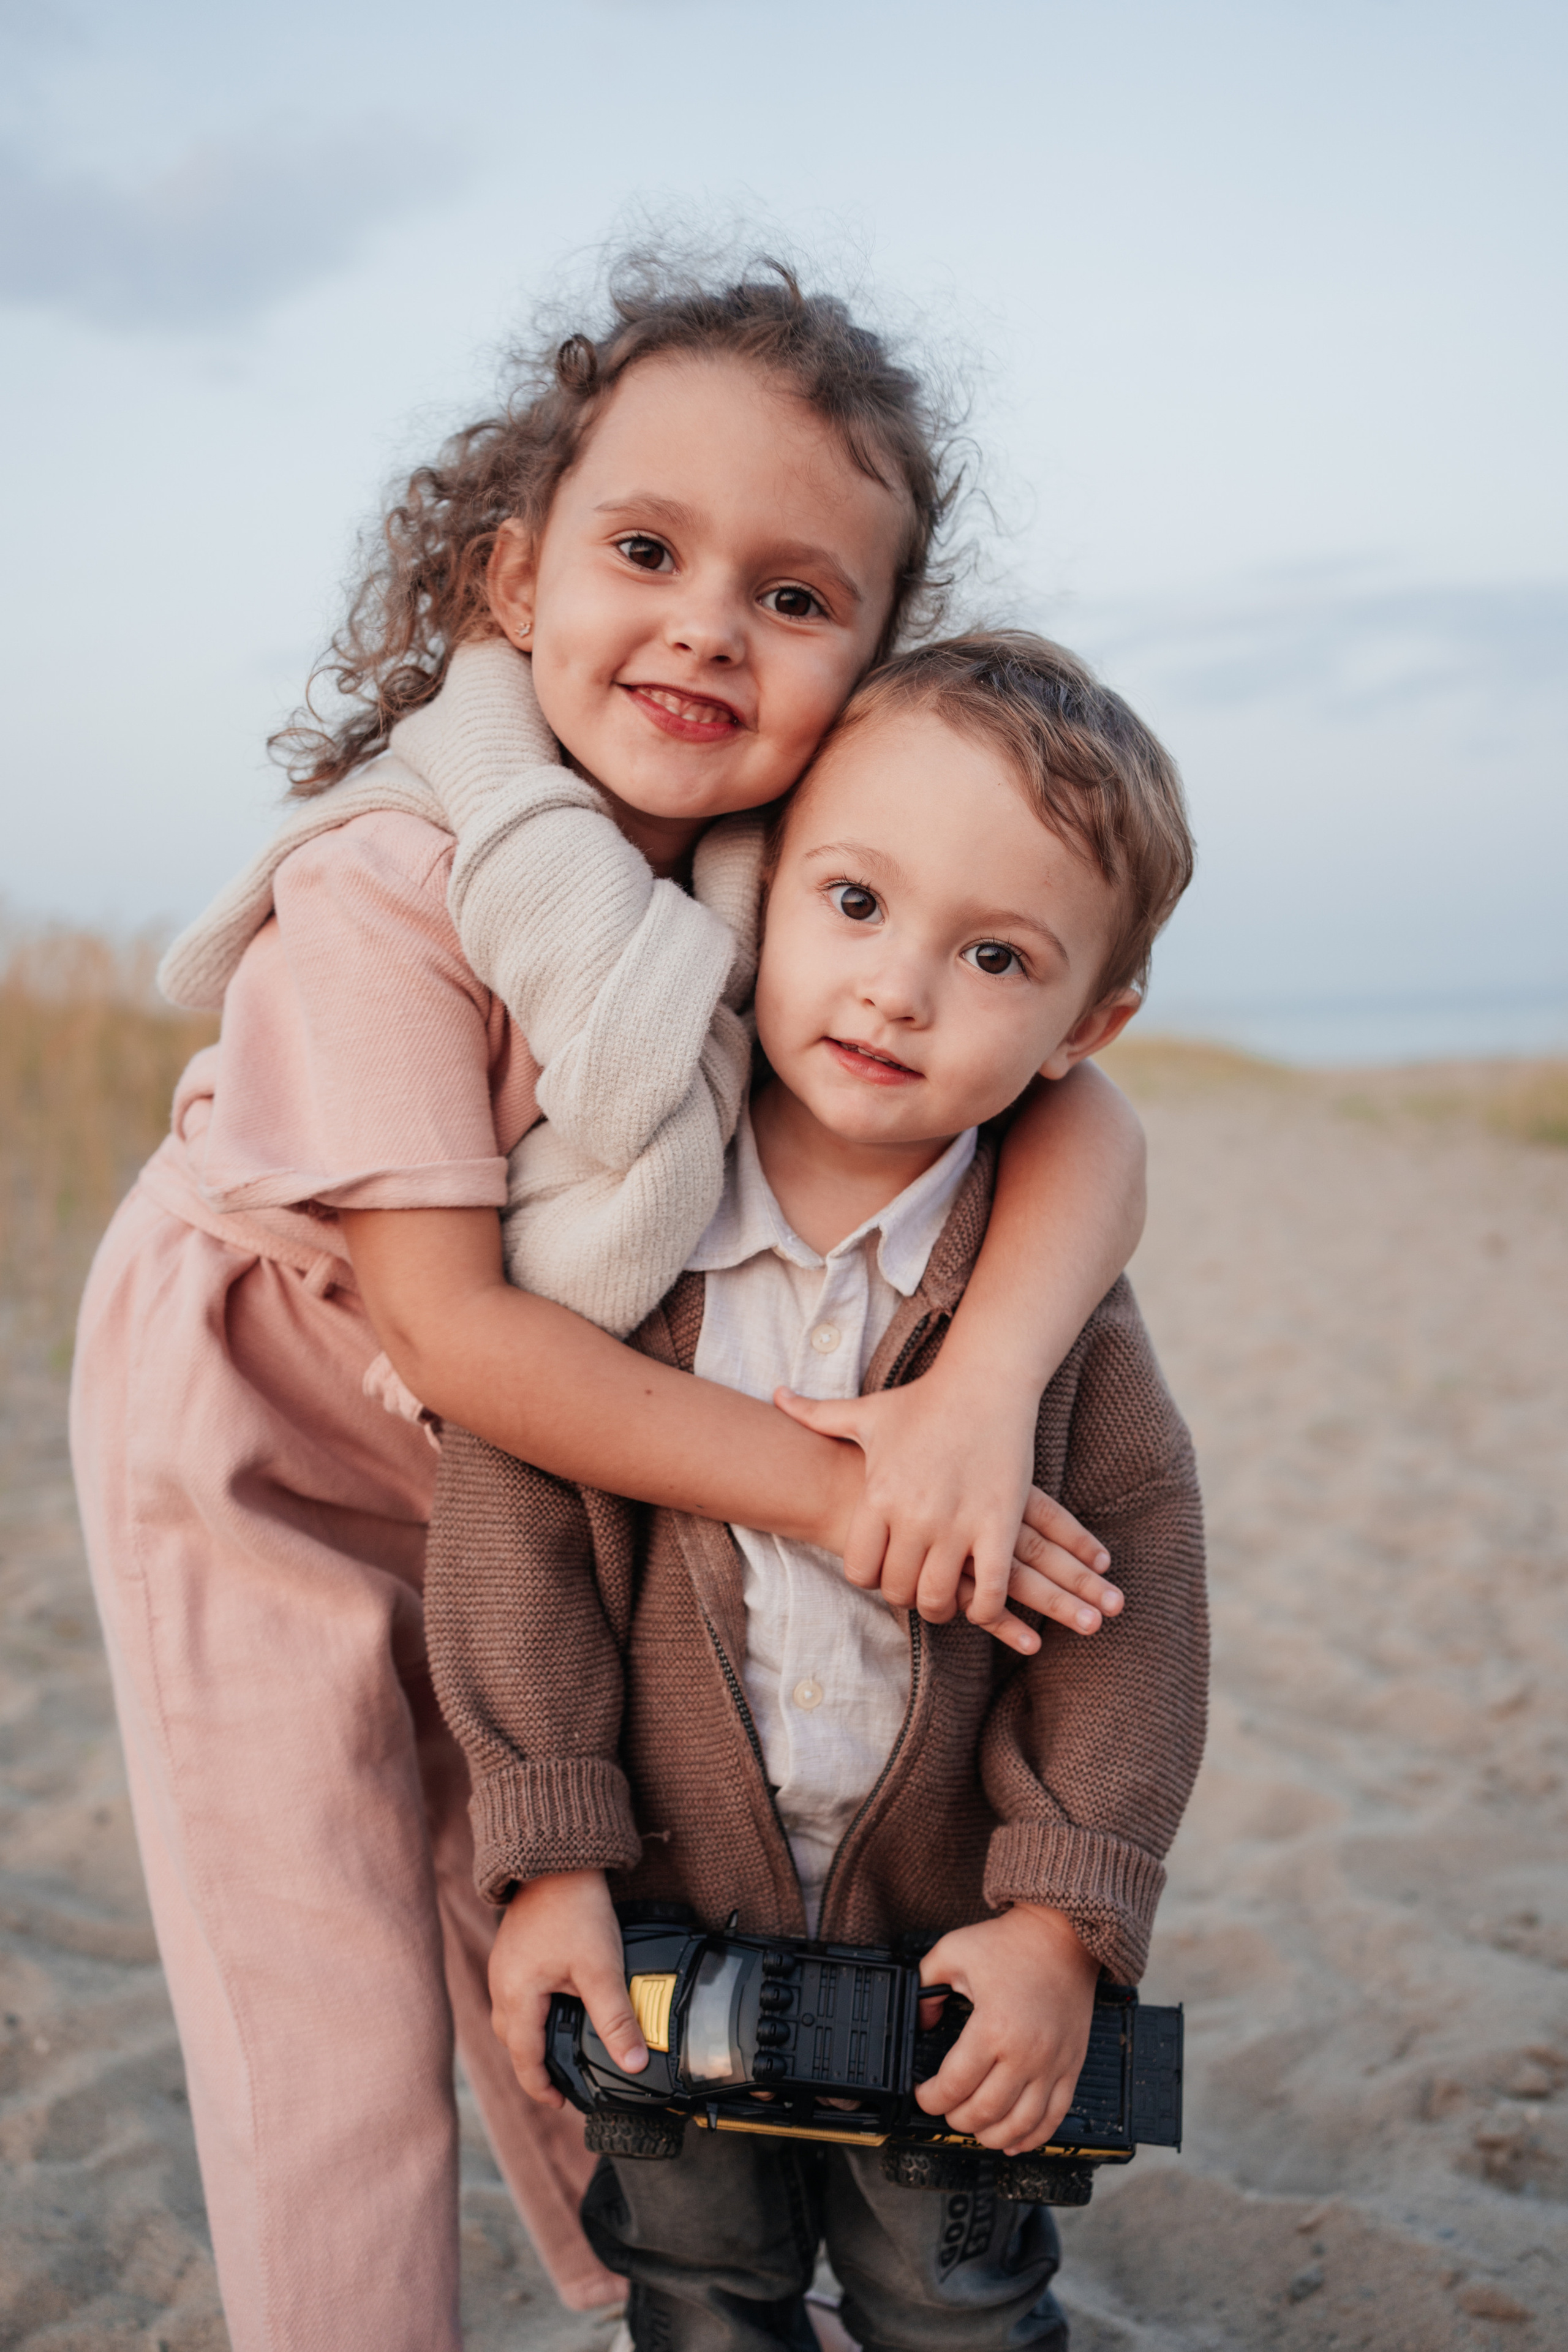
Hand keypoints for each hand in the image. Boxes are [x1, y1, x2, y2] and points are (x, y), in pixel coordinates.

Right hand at [487, 1869, 646, 2104]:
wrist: (557, 1860)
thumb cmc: (576, 1910)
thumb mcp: (601, 1969)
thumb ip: (616, 2019)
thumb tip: (634, 2063)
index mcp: (517, 1996)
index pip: (525, 2059)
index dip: (542, 2087)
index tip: (561, 2103)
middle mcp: (501, 1984)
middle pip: (512, 2042)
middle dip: (534, 2066)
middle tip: (562, 2081)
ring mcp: (503, 1966)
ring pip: (511, 2018)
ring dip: (530, 2038)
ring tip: (559, 2048)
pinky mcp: (512, 1951)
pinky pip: (514, 1995)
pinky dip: (530, 2012)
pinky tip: (553, 2007)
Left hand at [773, 1369, 1120, 1654]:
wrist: (985, 1383)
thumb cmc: (923, 1400)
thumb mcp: (867, 1412)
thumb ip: (817, 1415)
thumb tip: (776, 1396)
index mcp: (879, 1495)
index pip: (859, 1570)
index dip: (869, 1578)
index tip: (883, 1570)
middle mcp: (914, 1515)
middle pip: (897, 1589)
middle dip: (904, 1595)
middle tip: (916, 1585)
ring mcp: (957, 1524)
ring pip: (938, 1597)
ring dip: (940, 1607)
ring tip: (947, 1597)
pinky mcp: (999, 1526)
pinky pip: (990, 1591)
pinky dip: (986, 1609)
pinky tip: (982, 1601)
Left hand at [914, 1905, 1099, 2154]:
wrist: (1063, 1934)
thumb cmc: (1009, 1942)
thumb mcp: (952, 1952)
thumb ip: (926, 1987)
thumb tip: (921, 2022)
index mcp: (993, 2027)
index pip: (953, 2085)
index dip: (930, 2098)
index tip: (922, 2093)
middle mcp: (1025, 2053)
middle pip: (983, 2112)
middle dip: (955, 2118)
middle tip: (945, 2108)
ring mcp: (1052, 2064)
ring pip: (1019, 2125)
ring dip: (991, 2135)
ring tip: (974, 2127)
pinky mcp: (1071, 2066)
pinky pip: (1054, 2117)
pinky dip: (1032, 2138)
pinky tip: (1013, 2141)